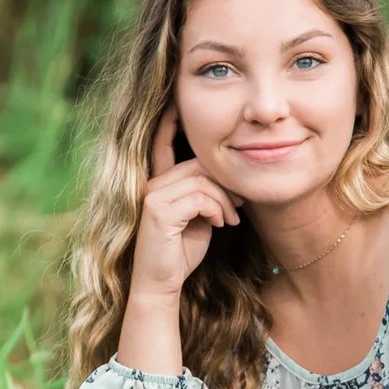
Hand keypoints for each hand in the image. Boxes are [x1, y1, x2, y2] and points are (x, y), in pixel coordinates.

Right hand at [132, 110, 240, 297]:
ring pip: (202, 180)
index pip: (162, 143)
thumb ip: (204, 193)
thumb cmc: (181, 251)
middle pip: (198, 163)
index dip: (171, 122)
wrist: (162, 285)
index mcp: (157, 183)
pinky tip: (221, 225)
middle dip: (224, 182)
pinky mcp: (158, 212)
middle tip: (238, 204)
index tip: (179, 103)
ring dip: (225, 200)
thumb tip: (226, 176)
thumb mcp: (198, 216)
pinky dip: (218, 210)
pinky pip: (200, 197)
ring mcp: (152, 196)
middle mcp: (150, 184)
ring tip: (231, 218)